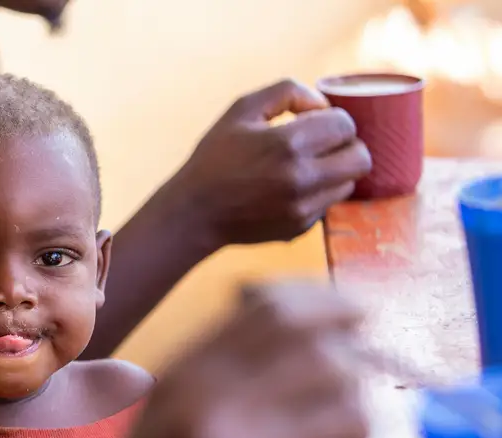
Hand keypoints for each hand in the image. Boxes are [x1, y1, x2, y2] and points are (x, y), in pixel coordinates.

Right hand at [68, 282, 367, 437]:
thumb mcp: (169, 404)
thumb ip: (224, 357)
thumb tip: (312, 313)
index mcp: (184, 378)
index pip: (277, 314)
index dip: (330, 305)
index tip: (356, 311)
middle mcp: (211, 413)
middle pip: (326, 358)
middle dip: (353, 365)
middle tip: (352, 379)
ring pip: (350, 414)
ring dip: (349, 422)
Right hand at [173, 79, 371, 244]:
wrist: (194, 212)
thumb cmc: (215, 157)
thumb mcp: (241, 110)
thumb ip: (286, 91)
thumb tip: (321, 103)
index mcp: (288, 143)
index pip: (345, 124)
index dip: (333, 119)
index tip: (314, 122)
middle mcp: (302, 178)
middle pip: (360, 157)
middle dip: (346, 145)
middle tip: (323, 144)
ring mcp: (303, 208)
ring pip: (349, 183)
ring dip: (335, 171)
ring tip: (306, 167)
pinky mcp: (300, 228)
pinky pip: (328, 205)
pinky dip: (317, 195)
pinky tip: (289, 190)